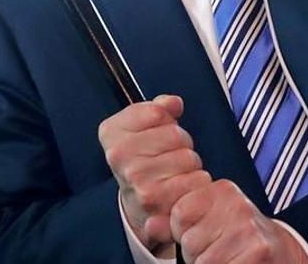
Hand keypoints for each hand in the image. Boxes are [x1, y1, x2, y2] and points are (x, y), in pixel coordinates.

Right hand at [99, 95, 211, 254]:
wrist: (137, 204)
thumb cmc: (143, 160)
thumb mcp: (144, 126)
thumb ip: (160, 106)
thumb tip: (173, 103)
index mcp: (111, 132)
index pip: (157, 112)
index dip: (164, 120)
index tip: (156, 132)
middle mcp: (118, 156)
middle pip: (176, 134)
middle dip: (180, 143)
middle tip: (168, 156)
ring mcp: (136, 180)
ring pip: (188, 157)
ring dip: (190, 164)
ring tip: (174, 172)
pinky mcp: (156, 202)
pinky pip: (195, 180)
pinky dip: (196, 183)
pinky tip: (182, 188)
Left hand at [171, 179, 307, 263]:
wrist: (283, 255)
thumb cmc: (241, 240)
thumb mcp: (210, 222)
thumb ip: (178, 223)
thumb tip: (150, 226)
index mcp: (222, 190)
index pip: (180, 214)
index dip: (186, 233)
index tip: (207, 235)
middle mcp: (237, 204)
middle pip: (189, 240)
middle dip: (198, 254)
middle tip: (222, 250)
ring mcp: (248, 228)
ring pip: (203, 261)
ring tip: (230, 258)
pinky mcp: (258, 252)